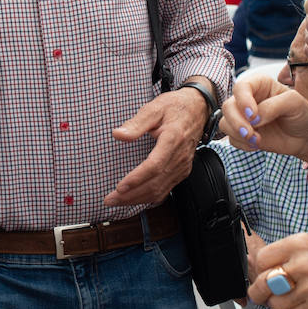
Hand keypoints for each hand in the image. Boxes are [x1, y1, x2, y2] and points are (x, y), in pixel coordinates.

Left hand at [108, 82, 210, 205]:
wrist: (197, 108)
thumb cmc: (175, 107)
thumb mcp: (154, 108)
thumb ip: (136, 123)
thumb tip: (118, 134)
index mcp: (173, 139)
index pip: (154, 165)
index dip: (137, 179)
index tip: (120, 187)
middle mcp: (180, 157)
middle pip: (155, 183)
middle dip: (131, 195)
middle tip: (110, 199)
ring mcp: (183, 166)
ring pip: (160, 190)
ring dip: (138, 199)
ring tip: (118, 201)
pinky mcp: (182, 170)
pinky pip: (166, 189)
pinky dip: (150, 198)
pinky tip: (136, 199)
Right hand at [219, 76, 307, 162]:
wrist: (307, 138)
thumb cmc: (302, 115)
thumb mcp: (294, 103)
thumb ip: (273, 106)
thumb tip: (254, 119)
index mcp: (260, 85)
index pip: (241, 87)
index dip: (243, 101)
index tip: (253, 115)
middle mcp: (248, 99)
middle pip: (228, 106)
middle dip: (237, 122)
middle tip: (251, 133)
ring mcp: (244, 117)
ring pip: (225, 123)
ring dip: (239, 134)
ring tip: (257, 140)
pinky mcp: (243, 133)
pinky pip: (231, 139)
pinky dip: (242, 144)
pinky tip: (257, 144)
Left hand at [246, 233, 307, 308]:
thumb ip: (288, 253)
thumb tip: (265, 266)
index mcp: (299, 243)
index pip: (262, 258)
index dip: (259, 268)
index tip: (261, 273)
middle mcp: (303, 264)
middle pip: (264, 283)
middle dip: (259, 291)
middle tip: (261, 293)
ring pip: (277, 304)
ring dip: (278, 303)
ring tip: (286, 298)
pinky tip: (303, 303)